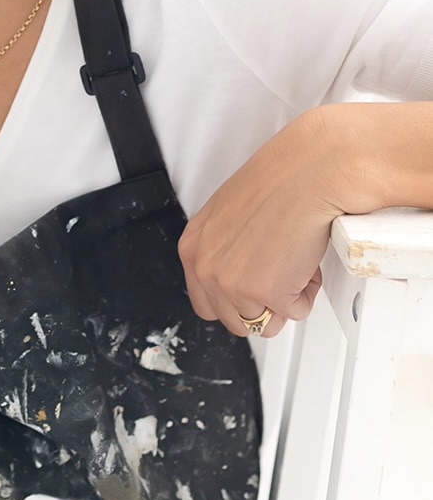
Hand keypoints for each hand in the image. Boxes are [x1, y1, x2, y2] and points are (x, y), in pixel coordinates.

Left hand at [178, 107, 348, 337]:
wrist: (306, 176)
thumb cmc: (276, 186)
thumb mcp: (225, 218)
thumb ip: (221, 251)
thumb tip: (234, 275)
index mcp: (192, 250)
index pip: (204, 302)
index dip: (234, 301)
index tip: (251, 290)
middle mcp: (206, 271)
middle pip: (233, 320)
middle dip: (260, 306)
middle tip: (277, 277)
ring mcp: (234, 286)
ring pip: (263, 323)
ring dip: (284, 301)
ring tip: (291, 264)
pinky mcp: (268, 294)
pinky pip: (295, 313)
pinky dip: (307, 294)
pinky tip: (304, 262)